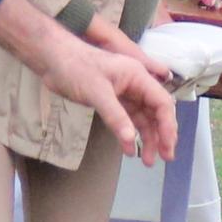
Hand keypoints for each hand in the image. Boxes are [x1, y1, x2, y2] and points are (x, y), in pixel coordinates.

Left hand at [0, 0, 174, 162]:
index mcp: (137, 76)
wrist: (53, 60)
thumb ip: (115, 116)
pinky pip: (127, 120)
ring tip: (148, 161)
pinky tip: (129, 149)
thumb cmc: (76, 68)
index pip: (162, 102)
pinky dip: (129, 135)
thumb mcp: (97, 92)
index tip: (168, 146)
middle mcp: (135, 84)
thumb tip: (132, 140)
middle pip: (156, 112)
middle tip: (164, 157)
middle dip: (162, 135)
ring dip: (147, 139)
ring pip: (143, 119)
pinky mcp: (112, 100)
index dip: (168, 125)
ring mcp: (124, 93)